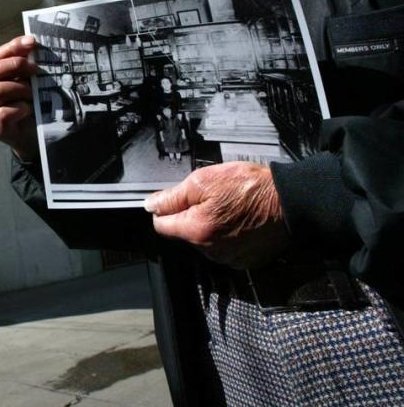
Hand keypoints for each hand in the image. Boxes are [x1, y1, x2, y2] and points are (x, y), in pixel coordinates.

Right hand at [0, 35, 38, 160]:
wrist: (33, 138)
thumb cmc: (30, 106)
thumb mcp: (29, 83)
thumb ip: (28, 68)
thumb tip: (37, 47)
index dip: (12, 47)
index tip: (32, 42)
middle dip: (13, 65)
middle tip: (34, 69)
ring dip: (19, 88)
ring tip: (33, 94)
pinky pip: (3, 112)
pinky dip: (19, 108)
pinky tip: (29, 109)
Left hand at [143, 162, 289, 267]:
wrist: (291, 201)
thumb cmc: (250, 187)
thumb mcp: (204, 181)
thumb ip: (173, 196)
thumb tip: (151, 205)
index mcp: (196, 231)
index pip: (161, 226)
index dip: (165, 209)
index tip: (176, 199)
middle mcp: (211, 251)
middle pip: (183, 233)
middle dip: (190, 216)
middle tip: (210, 197)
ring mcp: (229, 258)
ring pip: (203, 241)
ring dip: (209, 225)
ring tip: (228, 207)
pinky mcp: (244, 260)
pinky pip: (224, 248)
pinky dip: (226, 235)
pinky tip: (238, 220)